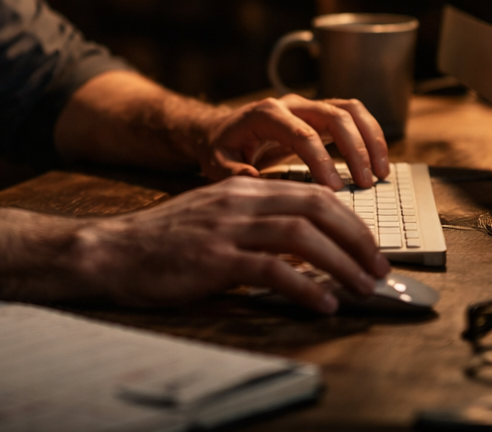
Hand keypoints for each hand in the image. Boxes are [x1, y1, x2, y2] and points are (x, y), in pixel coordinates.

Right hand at [77, 177, 387, 312]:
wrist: (112, 250)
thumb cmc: (163, 242)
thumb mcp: (214, 218)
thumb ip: (255, 224)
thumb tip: (305, 248)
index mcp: (243, 188)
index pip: (312, 194)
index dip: (350, 220)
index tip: (370, 247)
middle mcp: (240, 201)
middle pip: (316, 208)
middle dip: (357, 239)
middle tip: (379, 268)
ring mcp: (227, 228)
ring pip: (302, 237)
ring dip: (342, 264)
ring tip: (363, 288)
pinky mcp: (215, 259)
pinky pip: (272, 270)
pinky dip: (306, 288)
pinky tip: (323, 304)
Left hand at [194, 94, 390, 189]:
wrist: (222, 131)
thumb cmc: (221, 149)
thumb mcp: (216, 163)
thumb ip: (232, 173)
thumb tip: (255, 178)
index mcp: (266, 114)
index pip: (303, 134)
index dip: (322, 162)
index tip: (335, 190)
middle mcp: (290, 104)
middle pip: (334, 116)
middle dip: (355, 149)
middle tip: (367, 183)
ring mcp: (307, 106)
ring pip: (350, 109)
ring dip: (371, 138)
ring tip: (381, 172)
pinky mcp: (320, 114)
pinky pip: (353, 116)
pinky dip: (370, 135)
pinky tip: (378, 163)